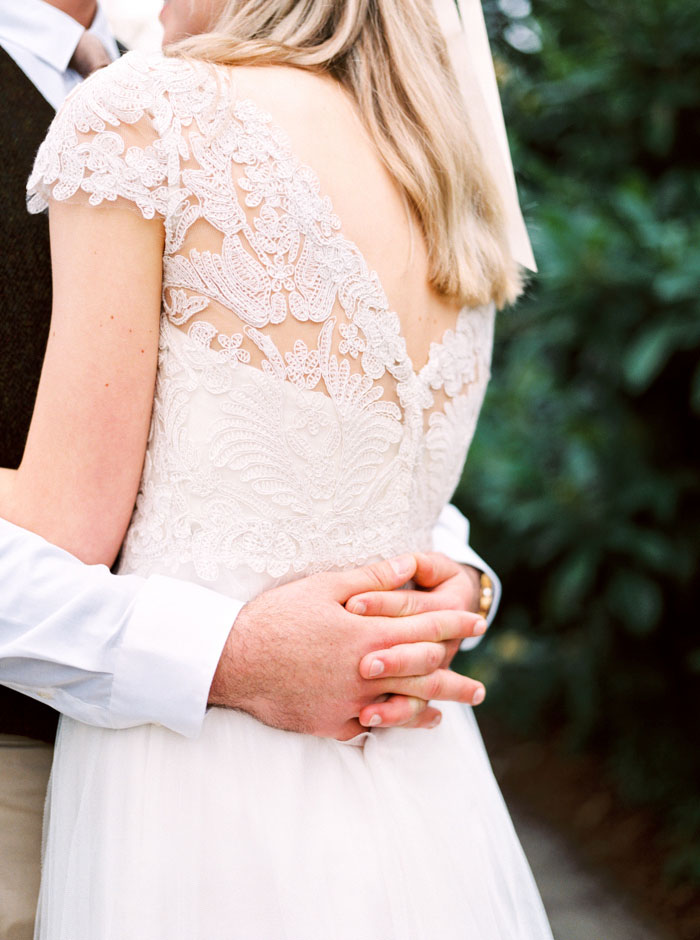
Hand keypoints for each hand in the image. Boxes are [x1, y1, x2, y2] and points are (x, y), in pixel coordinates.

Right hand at [208, 554, 485, 739]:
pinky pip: (371, 726)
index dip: (454, 624)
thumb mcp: (323, 586)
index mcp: (367, 636)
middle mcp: (365, 674)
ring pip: (404, 705)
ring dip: (435, 705)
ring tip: (456, 708)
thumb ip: (372, 578)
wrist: (232, 660)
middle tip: (480, 688)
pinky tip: (410, 721)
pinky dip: (395, 722)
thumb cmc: (275, 616)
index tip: (477, 622)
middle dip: (455, 679)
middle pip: (423, 677)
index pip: (424, 630)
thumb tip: (409, 565)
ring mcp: (348, 703)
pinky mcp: (329, 722)